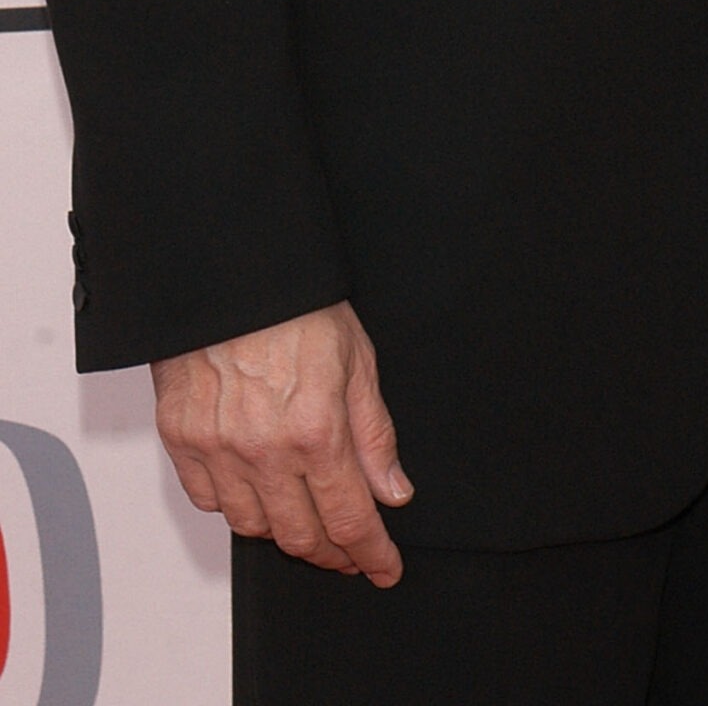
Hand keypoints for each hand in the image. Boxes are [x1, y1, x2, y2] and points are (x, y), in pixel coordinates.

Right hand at [152, 301, 411, 581]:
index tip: (384, 567)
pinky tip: (258, 492)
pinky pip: (209, 500)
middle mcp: (264, 450)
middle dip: (332, 552)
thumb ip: (374, 433)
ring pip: (253, 526)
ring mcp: (218, 448)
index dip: (370, 552)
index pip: (348, 519)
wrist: (231, 273)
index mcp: (316, 430)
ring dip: (284, 532)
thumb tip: (393, 491)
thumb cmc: (298, 306)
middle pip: (300, 536)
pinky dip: (236, 505)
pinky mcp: (182, 439)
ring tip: (307, 520)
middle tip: (350, 552)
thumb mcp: (358, 360)